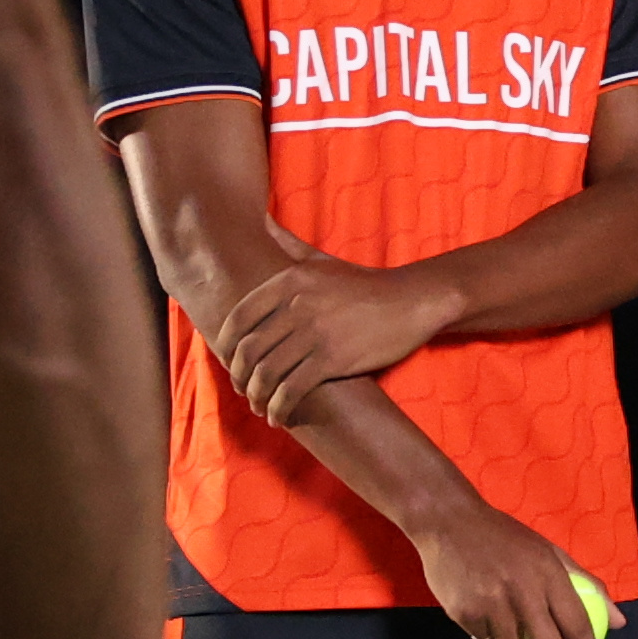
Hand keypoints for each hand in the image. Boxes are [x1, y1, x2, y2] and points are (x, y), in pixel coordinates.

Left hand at [213, 245, 456, 421]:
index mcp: (288, 280)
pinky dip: (280, 407)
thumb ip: (285, 244)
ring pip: (267, 374)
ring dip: (258, 397)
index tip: (230, 364)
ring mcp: (315, 332)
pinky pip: (293, 389)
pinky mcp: (333, 359)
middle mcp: (297, 304)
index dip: (226, 348)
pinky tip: (280, 416)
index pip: (238, 318)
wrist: (411, 301)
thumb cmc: (362, 285)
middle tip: (244, 391)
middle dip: (240, 378)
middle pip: (249, 350)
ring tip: (262, 408)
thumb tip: (258, 222)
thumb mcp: (320, 259)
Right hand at [406, 495, 600, 638]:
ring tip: (509, 628)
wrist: (449, 522)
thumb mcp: (549, 551)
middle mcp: (523, 592)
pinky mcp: (465, 613)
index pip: (578, 626)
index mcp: (549, 574)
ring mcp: (492, 605)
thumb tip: (618, 621)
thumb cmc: (505, 537)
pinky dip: (486, 635)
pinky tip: (482, 611)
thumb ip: (585, 584)